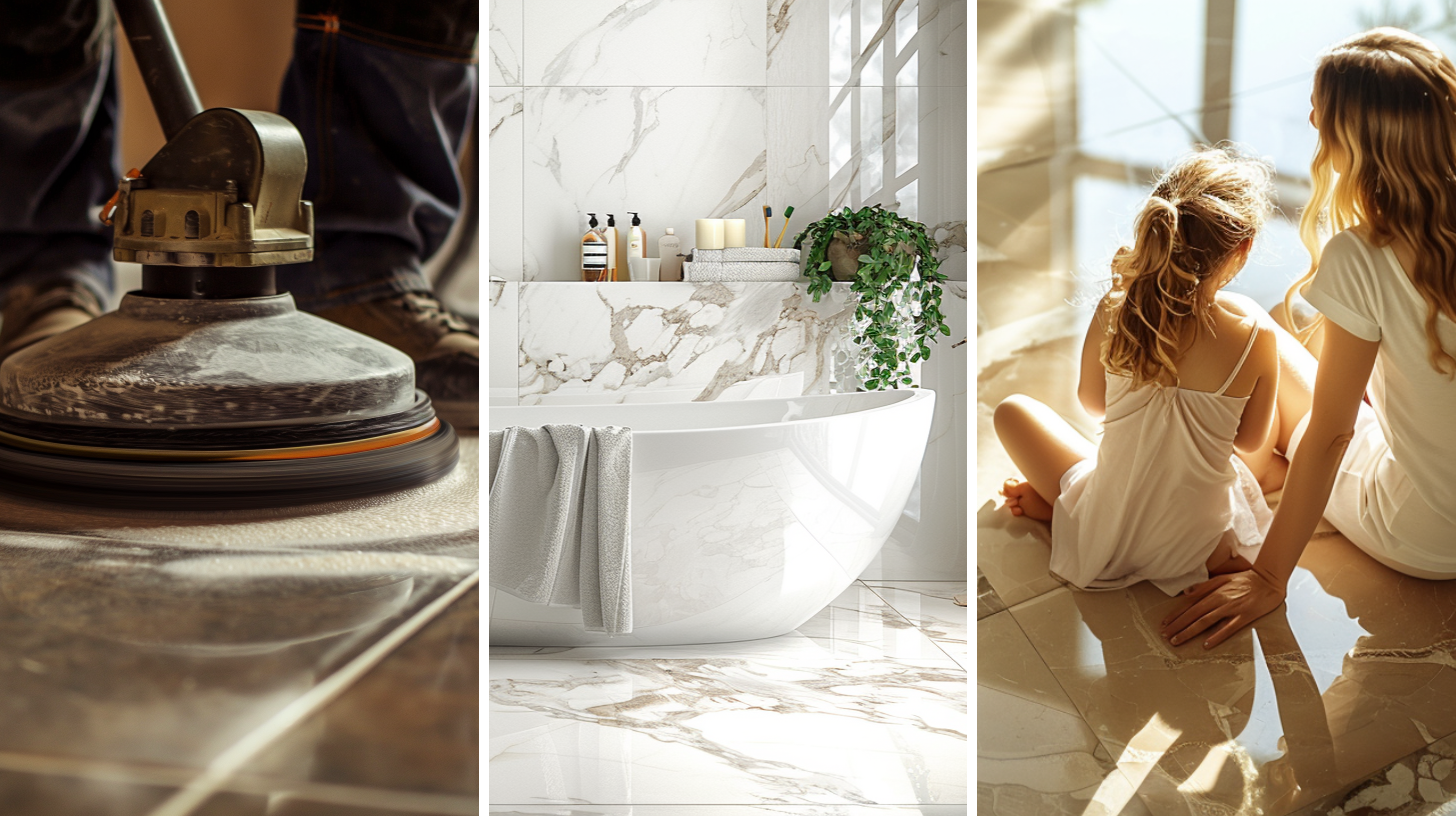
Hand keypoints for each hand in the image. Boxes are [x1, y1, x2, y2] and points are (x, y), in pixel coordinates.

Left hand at [1159, 568, 1286, 648]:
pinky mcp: (1245, 617)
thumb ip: (1204, 586)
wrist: (1269, 580)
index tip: (1164, 624)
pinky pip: (1228, 628)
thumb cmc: (1246, 579)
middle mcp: (1220, 600)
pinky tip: (1206, 644)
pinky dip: (1217, 636)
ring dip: (1190, 632)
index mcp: (1214, 591)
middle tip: (1165, 636)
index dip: (1176, 615)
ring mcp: (1232, 609)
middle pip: (1194, 615)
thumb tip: (1185, 593)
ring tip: (1177, 641)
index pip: (1190, 605)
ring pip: (1206, 622)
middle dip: (1178, 626)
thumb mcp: (1222, 577)